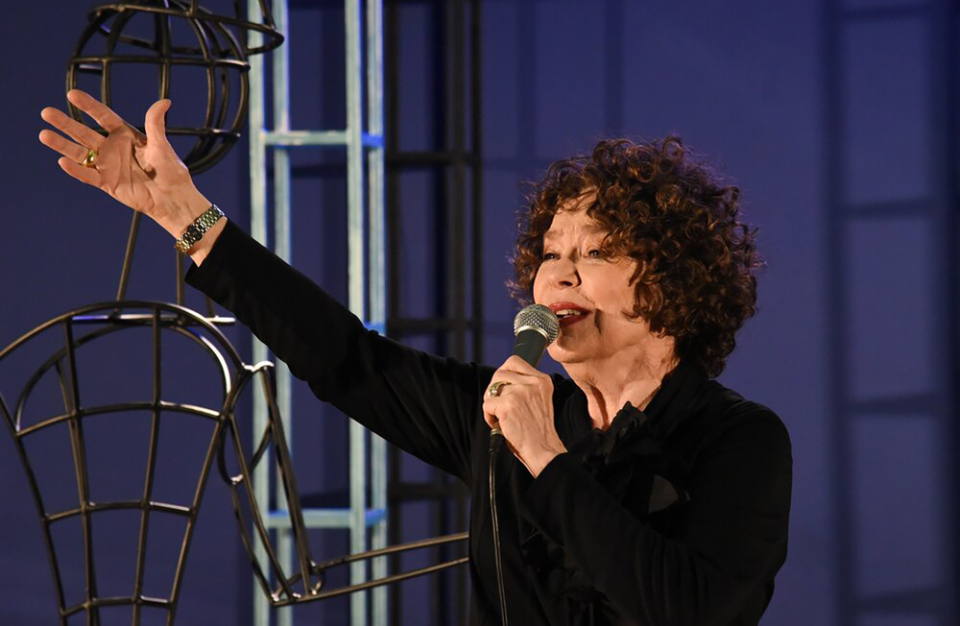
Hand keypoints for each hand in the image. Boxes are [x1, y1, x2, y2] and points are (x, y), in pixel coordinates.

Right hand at [38, 89, 210, 238]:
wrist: (173, 198)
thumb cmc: (170, 171)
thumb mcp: (162, 145)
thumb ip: (155, 124)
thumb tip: (164, 101)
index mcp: (125, 135)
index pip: (103, 117)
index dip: (88, 106)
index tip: (72, 94)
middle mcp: (112, 148)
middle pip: (84, 133)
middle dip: (66, 123)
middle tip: (46, 112)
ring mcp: (107, 165)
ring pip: (80, 153)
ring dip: (62, 145)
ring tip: (43, 134)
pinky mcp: (107, 183)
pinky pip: (87, 175)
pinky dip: (75, 170)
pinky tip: (62, 161)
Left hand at [483, 355, 566, 476]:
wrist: (544, 450)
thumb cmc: (538, 430)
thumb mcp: (538, 399)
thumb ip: (525, 386)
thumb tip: (500, 378)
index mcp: (542, 380)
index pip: (514, 361)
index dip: (503, 373)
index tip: (503, 389)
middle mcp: (533, 382)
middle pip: (499, 373)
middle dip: (494, 390)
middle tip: (499, 406)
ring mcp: (520, 392)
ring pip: (492, 388)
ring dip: (491, 403)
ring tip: (501, 417)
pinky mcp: (508, 405)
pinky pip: (486, 404)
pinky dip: (488, 416)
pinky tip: (500, 425)